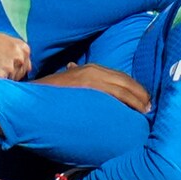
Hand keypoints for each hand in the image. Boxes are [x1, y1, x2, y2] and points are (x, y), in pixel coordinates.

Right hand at [0, 22, 30, 79]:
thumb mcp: (2, 41)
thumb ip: (15, 53)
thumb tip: (26, 67)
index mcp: (22, 47)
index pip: (25, 67)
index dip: (13, 70)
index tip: (1, 69)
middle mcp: (19, 56)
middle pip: (19, 76)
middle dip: (8, 76)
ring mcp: (10, 67)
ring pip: (10, 83)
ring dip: (1, 82)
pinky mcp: (0, 76)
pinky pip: (1, 87)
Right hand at [36, 63, 150, 112]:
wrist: (30, 97)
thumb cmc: (49, 96)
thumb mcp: (69, 87)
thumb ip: (82, 87)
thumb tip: (92, 90)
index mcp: (89, 69)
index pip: (119, 76)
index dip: (134, 88)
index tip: (144, 100)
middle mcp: (92, 69)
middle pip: (125, 80)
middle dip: (140, 93)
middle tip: (150, 107)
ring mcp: (90, 75)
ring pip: (124, 86)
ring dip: (139, 98)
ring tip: (147, 111)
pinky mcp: (88, 84)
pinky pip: (116, 92)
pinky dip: (130, 100)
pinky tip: (137, 110)